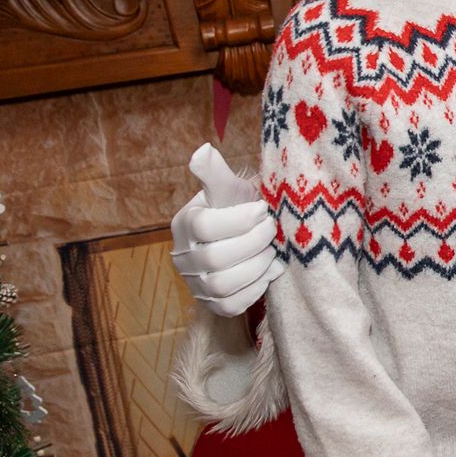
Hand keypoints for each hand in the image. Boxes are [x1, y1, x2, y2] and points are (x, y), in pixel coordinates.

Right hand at [170, 143, 281, 316]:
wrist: (243, 236)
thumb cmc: (236, 207)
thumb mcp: (228, 187)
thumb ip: (215, 171)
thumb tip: (203, 151)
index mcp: (184, 223)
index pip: (204, 226)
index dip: (239, 220)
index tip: (262, 210)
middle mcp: (183, 256)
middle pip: (215, 259)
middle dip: (253, 243)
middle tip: (272, 229)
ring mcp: (195, 283)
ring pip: (222, 285)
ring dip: (256, 267)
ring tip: (271, 251)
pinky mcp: (212, 303)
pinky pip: (230, 306)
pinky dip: (255, 289)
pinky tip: (269, 271)